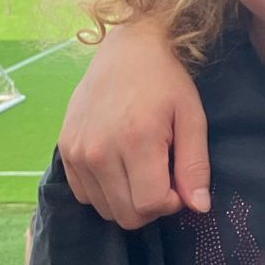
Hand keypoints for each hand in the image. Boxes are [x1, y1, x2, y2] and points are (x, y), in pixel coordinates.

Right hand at [58, 21, 210, 228]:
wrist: (126, 49)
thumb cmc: (166, 81)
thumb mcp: (192, 117)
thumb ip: (195, 165)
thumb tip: (199, 207)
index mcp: (136, 140)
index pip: (150, 205)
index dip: (172, 203)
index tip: (179, 182)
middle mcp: (99, 151)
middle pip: (126, 215)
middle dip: (151, 205)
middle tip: (162, 176)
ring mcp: (77, 152)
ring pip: (104, 209)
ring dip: (127, 199)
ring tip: (141, 168)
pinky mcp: (64, 151)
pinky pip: (84, 195)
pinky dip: (104, 191)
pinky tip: (119, 165)